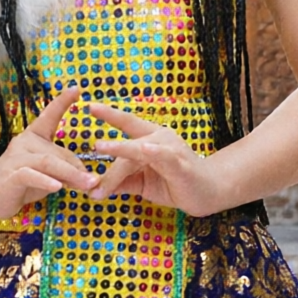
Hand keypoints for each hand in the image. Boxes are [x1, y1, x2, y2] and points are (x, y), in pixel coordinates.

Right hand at [0, 87, 100, 219]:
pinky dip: (45, 181)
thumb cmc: (20, 181)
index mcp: (34, 137)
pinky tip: (58, 187)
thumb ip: (65, 173)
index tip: (76, 88)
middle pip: (58, 152)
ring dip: (70, 174)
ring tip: (88, 184)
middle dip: (78, 169)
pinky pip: (31, 175)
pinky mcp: (10, 176)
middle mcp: (25, 142)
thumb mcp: (46, 175)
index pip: (49, 115)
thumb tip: (89, 179)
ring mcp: (16, 158)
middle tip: (95, 182)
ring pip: (48, 162)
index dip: (62, 101)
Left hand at [83, 103, 231, 217]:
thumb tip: (93, 188)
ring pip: (139, 150)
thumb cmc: (174, 182)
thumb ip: (120, 182)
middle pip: (128, 142)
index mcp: (150, 139)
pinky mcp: (180, 164)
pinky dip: (155, 152)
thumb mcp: (141, 182)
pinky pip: (165, 156)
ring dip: (120, 149)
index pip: (127, 123)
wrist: (207, 192)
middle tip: (91, 143)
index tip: (90, 106)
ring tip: (100, 147)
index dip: (110, 114)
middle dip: (109, 146)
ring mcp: (170, 150)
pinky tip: (145, 149)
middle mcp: (159, 138)